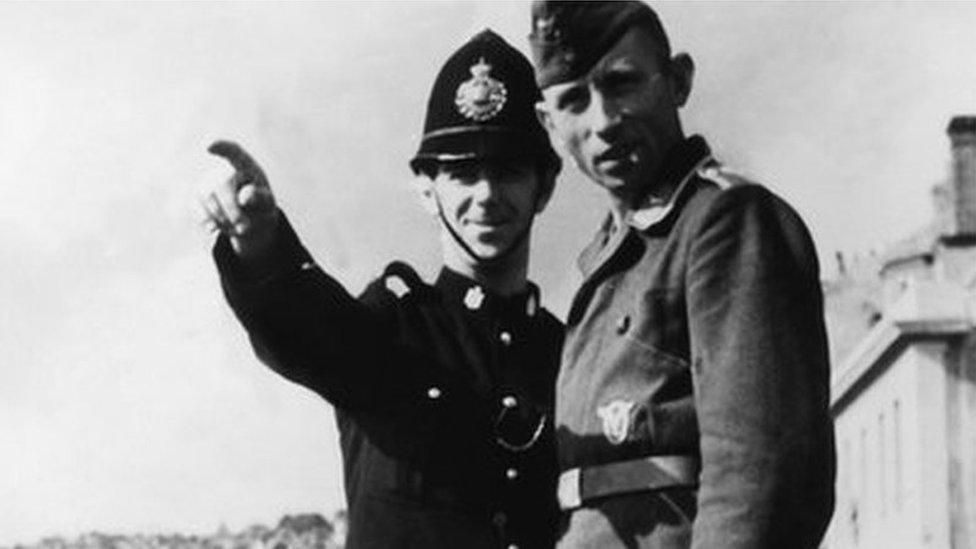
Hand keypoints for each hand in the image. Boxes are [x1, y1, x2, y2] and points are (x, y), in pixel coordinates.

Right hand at [201, 140, 278, 259]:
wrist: (250, 220)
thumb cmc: (261, 205)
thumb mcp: (267, 202)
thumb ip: (260, 198)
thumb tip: (244, 197)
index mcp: (244, 165)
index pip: (233, 152)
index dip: (222, 148)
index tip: (209, 146)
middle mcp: (223, 169)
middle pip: (222, 183)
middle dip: (232, 208)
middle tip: (245, 227)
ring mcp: (207, 181)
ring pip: (207, 196)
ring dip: (222, 217)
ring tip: (238, 229)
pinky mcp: (197, 197)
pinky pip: (196, 206)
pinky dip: (206, 220)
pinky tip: (213, 229)